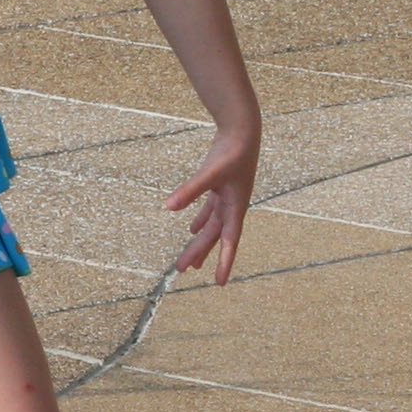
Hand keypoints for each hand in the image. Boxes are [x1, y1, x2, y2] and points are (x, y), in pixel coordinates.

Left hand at [165, 133, 255, 284]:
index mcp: (235, 207)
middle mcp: (232, 205)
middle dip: (200, 252)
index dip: (225, 262)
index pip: (230, 241)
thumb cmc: (231, 150)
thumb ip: (189, 190)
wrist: (242, 129)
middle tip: (182, 269)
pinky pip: (209, 209)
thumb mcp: (210, 172)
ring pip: (211, 225)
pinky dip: (200, 220)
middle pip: (214, 235)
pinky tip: (191, 228)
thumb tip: (169, 207)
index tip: (219, 283)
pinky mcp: (219, 186)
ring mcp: (226, 196)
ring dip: (200, 241)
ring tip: (190, 261)